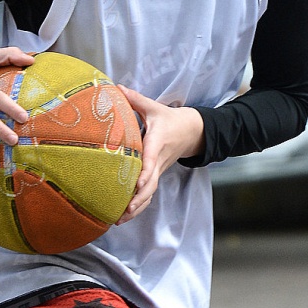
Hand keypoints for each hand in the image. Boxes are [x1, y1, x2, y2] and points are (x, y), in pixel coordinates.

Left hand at [116, 86, 203, 220]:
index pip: (152, 160)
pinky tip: (124, 217)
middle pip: (151, 184)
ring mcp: (159, 171)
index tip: (138, 184)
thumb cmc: (170, 119)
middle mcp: (159, 161)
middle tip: (125, 210)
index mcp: (157, 143)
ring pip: (150, 193)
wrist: (192, 132)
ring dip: (137, 208)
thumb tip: (115, 87)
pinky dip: (138, 207)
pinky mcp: (157, 176)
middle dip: (139, 198)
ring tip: (120, 220)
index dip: (146, 173)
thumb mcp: (154, 107)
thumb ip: (135, 99)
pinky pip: (148, 194)